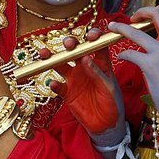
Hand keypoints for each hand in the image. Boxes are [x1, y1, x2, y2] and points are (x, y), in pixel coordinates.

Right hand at [51, 29, 124, 143]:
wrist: (106, 123)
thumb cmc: (113, 102)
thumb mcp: (109, 87)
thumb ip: (98, 73)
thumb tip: (85, 58)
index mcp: (100, 63)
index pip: (97, 45)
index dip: (94, 36)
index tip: (91, 35)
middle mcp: (85, 67)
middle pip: (75, 50)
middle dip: (70, 43)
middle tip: (68, 44)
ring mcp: (75, 79)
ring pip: (61, 64)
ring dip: (52, 58)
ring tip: (46, 54)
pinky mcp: (67, 92)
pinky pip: (57, 86)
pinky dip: (54, 84)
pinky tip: (53, 83)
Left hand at [108, 1, 158, 120]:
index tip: (158, 8)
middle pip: (158, 13)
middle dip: (143, 10)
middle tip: (133, 17)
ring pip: (136, 32)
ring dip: (120, 27)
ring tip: (112, 27)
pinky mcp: (150, 65)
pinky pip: (129, 52)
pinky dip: (122, 54)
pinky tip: (121, 57)